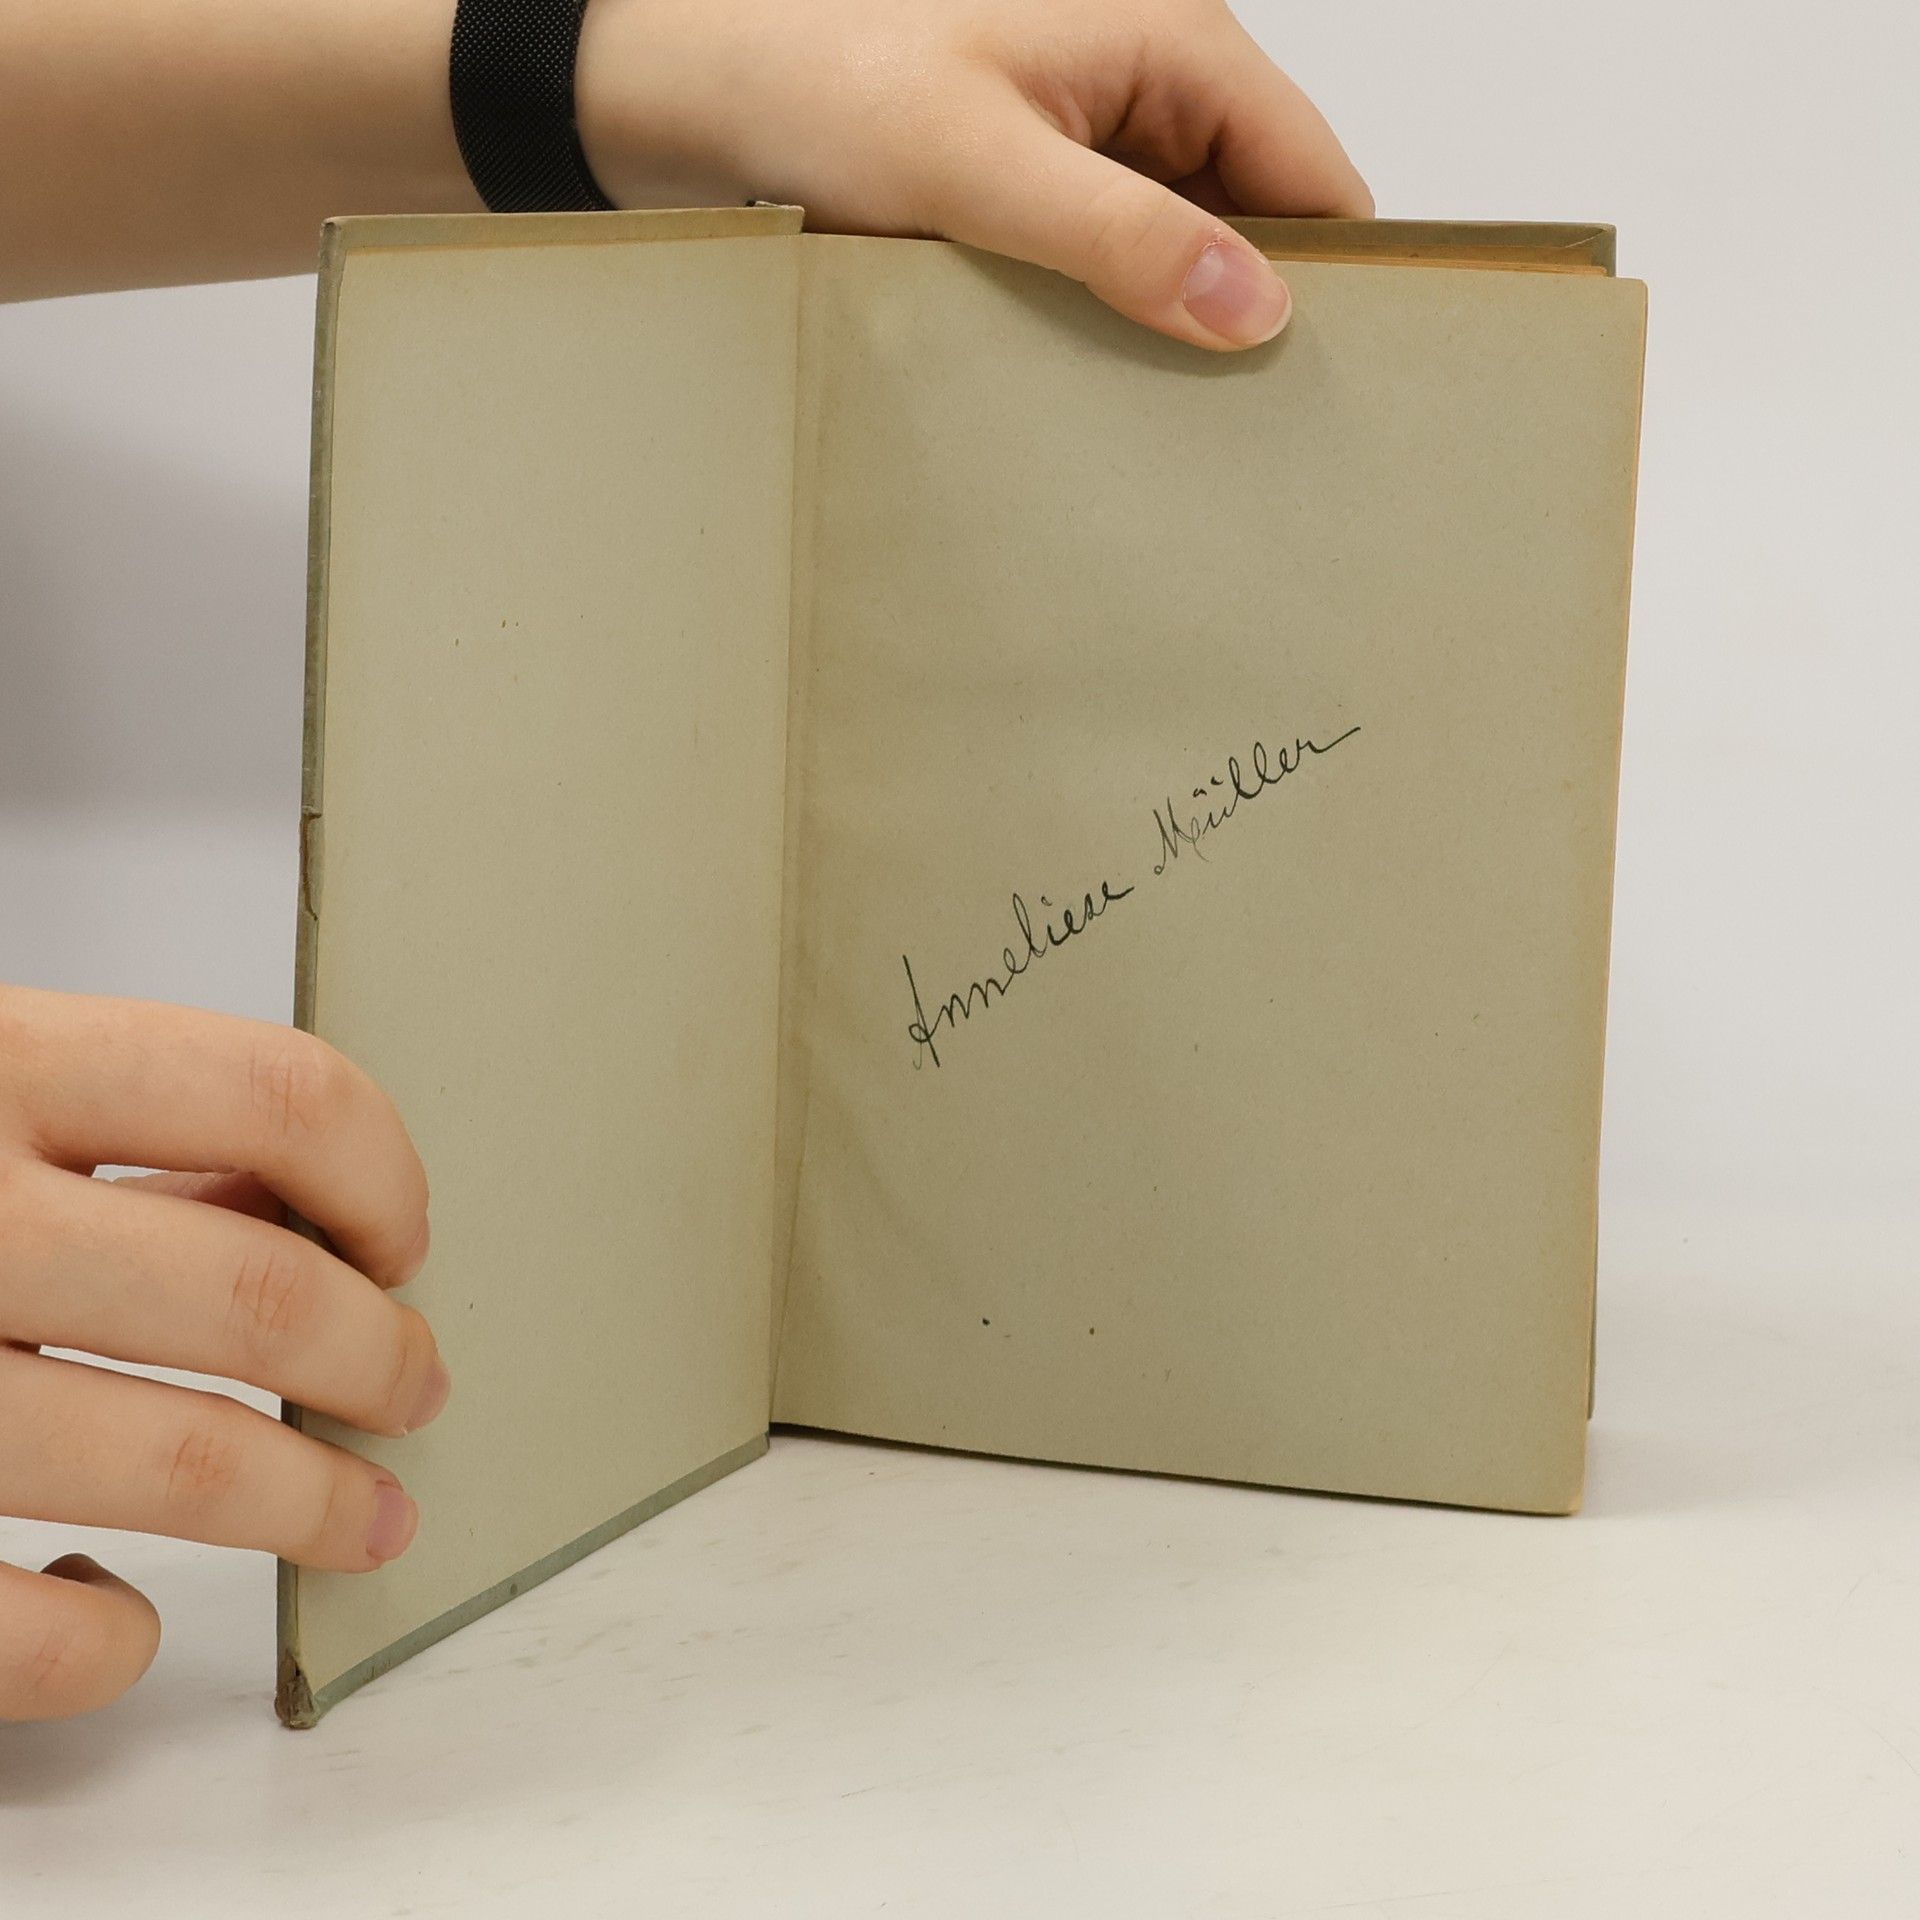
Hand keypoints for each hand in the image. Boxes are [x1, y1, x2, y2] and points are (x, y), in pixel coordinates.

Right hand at [0, 984, 443, 1720]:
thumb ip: (114, 1122)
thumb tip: (306, 1203)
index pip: (276, 1091)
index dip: (380, 1176)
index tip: (400, 1244)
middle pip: (259, 1298)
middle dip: (380, 1360)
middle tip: (413, 1393)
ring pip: (178, 1464)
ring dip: (309, 1503)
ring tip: (363, 1516)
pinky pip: (12, 1630)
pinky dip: (100, 1641)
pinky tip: (117, 1614)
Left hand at [578, 0, 1370, 348]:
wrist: (702, 86)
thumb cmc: (824, 84)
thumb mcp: (982, 169)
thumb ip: (1123, 238)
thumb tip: (1255, 308)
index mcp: (1169, 45)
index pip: (1313, 171)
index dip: (1332, 277)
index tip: (1321, 386)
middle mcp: (1147, 80)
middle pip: (1258, 213)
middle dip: (1250, 311)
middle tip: (1234, 429)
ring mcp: (1094, 133)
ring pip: (1186, 244)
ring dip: (1175, 321)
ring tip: (1163, 417)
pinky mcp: (1043, 180)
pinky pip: (1115, 257)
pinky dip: (1115, 315)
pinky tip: (1095, 381)